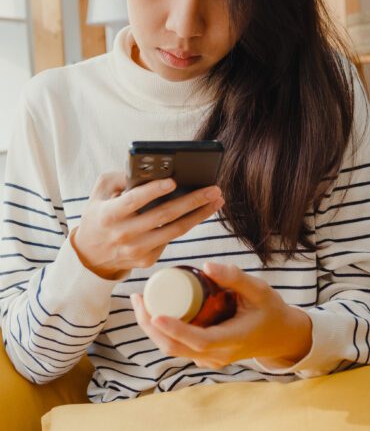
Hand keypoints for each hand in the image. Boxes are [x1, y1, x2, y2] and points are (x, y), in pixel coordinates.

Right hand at [70, 172, 223, 279]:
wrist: (91, 255)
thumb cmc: (99, 216)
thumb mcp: (99, 193)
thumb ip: (118, 178)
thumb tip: (146, 170)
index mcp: (109, 214)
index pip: (134, 200)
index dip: (154, 191)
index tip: (173, 181)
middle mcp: (123, 234)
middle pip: (164, 215)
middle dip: (192, 200)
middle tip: (213, 188)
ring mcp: (136, 250)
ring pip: (175, 230)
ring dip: (200, 214)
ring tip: (216, 199)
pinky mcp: (147, 260)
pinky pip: (172, 238)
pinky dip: (188, 224)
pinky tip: (202, 212)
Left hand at [130, 262, 312, 368]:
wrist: (282, 336)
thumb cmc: (271, 310)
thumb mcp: (259, 289)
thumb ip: (234, 277)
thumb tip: (206, 265)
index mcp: (232, 340)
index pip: (197, 340)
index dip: (174, 329)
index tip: (154, 313)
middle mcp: (217, 355)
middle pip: (175, 348)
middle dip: (150, 325)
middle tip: (138, 298)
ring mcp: (210, 360)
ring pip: (173, 349)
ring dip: (152, 329)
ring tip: (140, 302)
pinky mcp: (205, 356)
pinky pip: (179, 347)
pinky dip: (162, 332)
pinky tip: (154, 312)